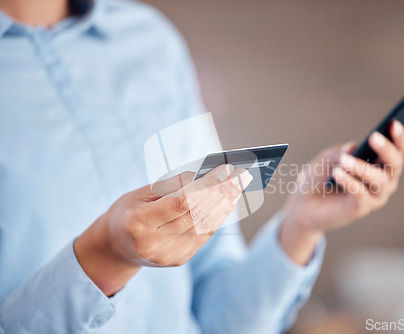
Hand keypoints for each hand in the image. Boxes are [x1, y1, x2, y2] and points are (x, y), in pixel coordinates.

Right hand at [74, 165, 251, 295]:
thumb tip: (203, 176)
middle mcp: (155, 244)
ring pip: (205, 226)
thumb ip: (170, 185)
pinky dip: (219, 216)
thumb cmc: (128, 212)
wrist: (116, 248)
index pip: (181, 202)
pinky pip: (205, 235)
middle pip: (198, 214)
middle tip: (242, 175)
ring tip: (239, 185)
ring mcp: (169, 255)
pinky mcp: (180, 260)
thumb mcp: (140, 193)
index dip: (206, 185)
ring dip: (226, 203)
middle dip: (223, 192)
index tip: (224, 169)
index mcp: (139, 224)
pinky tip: (228, 201)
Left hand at [280, 120, 403, 263]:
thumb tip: (352, 147)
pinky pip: (361, 195)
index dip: (399, 137)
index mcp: (379, 162)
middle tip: (374, 137)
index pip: (398, 149)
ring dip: (362, 167)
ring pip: (380, 181)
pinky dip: (350, 182)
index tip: (394, 123)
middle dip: (386, 150)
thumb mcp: (327, 157)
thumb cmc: (320, 176)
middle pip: (395, 164)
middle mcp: (383, 179)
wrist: (305, 203)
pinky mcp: (361, 209)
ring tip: (344, 160)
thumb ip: (340, 151)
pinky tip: (338, 173)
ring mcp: (374, 196)